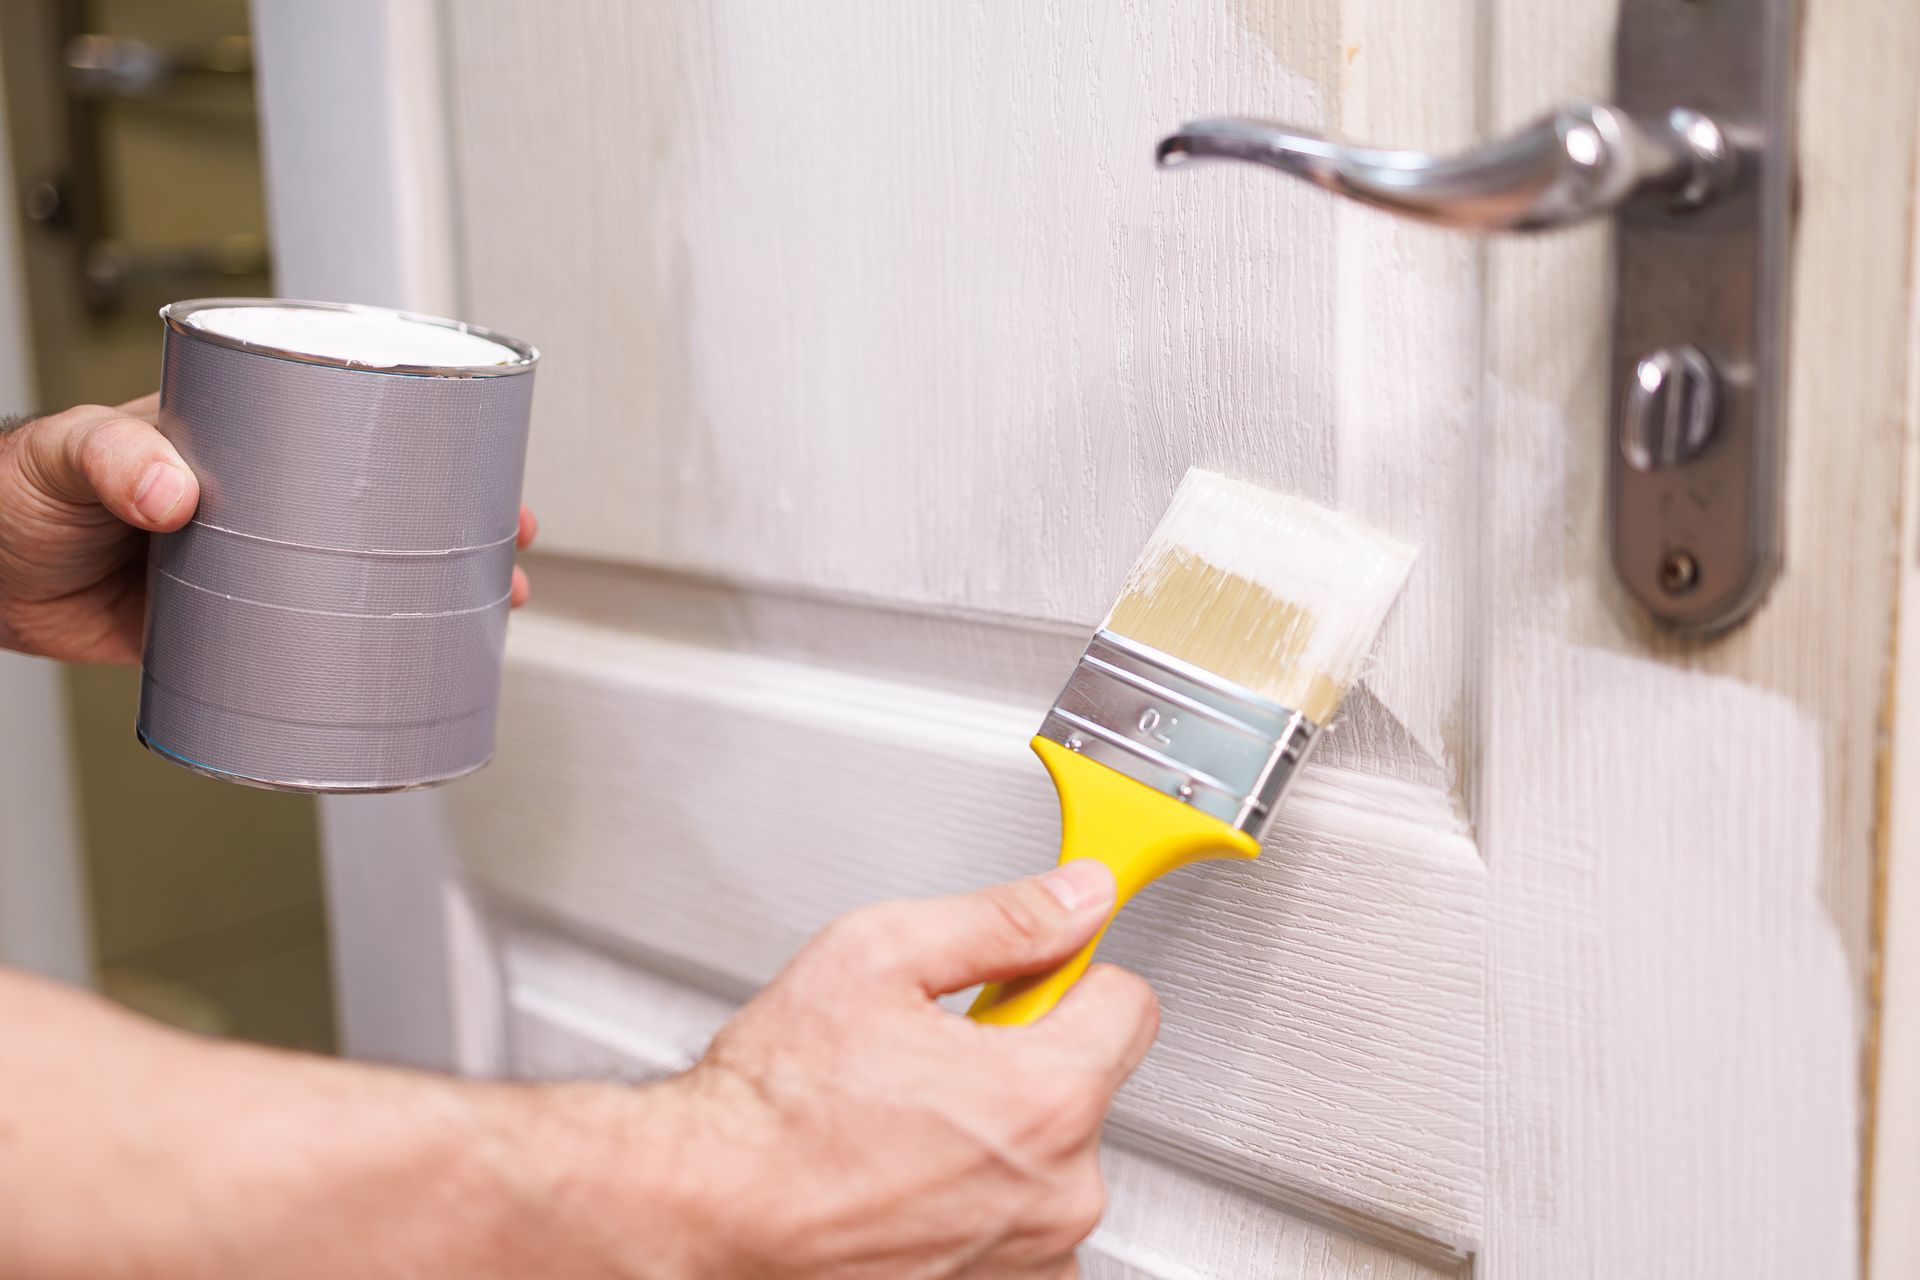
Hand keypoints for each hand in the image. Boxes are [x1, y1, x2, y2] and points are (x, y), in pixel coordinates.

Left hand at [0, 397, 538, 664]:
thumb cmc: (8, 491)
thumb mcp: (63, 452)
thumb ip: (116, 458)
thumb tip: (177, 491)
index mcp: (237, 437)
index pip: (345, 423)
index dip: (418, 439)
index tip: (473, 453)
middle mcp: (259, 501)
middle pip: (377, 509)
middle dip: (452, 527)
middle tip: (507, 542)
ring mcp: (249, 566)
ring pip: (358, 580)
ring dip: (423, 599)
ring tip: (483, 612)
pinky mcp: (224, 631)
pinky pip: (307, 644)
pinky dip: (356, 660)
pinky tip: (394, 673)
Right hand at [599, 861, 1159, 1277]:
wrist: (704, 1211)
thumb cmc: (771, 1107)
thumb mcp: (878, 957)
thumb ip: (1000, 920)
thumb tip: (1076, 897)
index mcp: (1045, 1097)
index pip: (1130, 1005)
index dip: (1068, 976)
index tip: (1031, 979)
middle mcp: (1056, 1193)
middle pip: (1085, 1087)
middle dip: (1022, 1061)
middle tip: (932, 1057)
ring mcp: (1030, 1259)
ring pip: (1052, 1161)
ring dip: (1000, 1139)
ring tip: (907, 1126)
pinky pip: (1021, 1228)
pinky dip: (977, 1203)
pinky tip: (906, 1181)